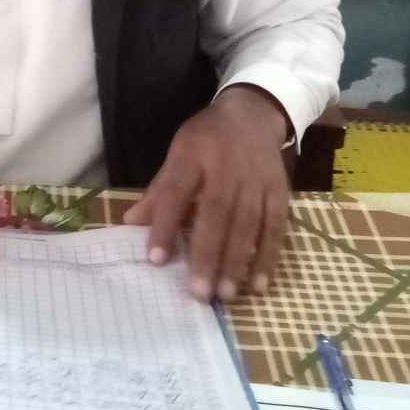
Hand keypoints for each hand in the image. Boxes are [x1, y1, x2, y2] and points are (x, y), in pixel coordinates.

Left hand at [122, 86, 289, 301]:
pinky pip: (275, 228)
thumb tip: (131, 224)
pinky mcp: (279, 191)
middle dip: (207, 254)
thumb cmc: (206, 140)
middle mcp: (226, 168)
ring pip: (247, 224)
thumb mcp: (177, 154)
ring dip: (237, 262)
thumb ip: (159, 191)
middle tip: (198, 292)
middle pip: (216, 213)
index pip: (175, 192)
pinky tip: (258, 285)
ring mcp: (256, 180)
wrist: (252, 114)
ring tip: (225, 295)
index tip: (156, 260)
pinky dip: (267, 257)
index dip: (165, 225)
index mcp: (192, 156)